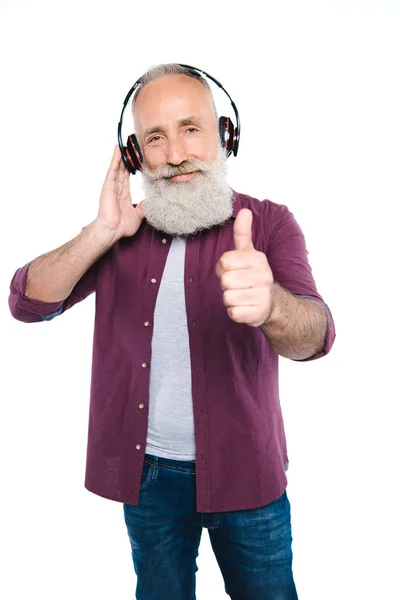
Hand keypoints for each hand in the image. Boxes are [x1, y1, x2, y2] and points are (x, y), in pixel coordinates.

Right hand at [96, 145, 143, 239]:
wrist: (112, 230)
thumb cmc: (121, 226)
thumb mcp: (138, 216)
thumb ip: (143, 208)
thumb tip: (149, 202)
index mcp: (123, 195)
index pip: (127, 177)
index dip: (130, 168)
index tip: (135, 159)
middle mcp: (117, 189)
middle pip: (122, 170)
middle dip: (126, 159)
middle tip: (130, 146)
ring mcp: (112, 186)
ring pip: (118, 167)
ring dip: (121, 155)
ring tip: (124, 143)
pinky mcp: (108, 186)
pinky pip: (113, 170)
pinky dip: (115, 159)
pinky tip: (118, 150)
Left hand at [215, 209, 273, 326]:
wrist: (272, 303)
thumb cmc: (253, 275)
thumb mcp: (248, 253)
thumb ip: (242, 233)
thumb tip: (244, 210)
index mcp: (258, 259)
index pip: (224, 261)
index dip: (222, 268)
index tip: (231, 270)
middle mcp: (263, 276)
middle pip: (225, 280)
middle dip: (226, 285)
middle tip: (237, 285)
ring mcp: (263, 295)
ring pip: (227, 297)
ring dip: (230, 299)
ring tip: (241, 295)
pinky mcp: (259, 313)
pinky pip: (233, 313)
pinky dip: (235, 312)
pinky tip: (244, 307)